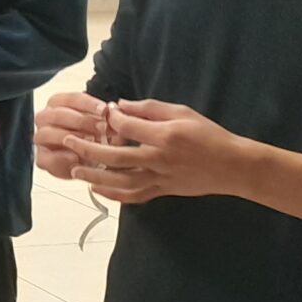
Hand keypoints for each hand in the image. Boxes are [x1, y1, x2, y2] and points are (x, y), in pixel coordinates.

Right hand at [33, 92, 110, 180]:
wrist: (91, 162)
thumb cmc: (96, 138)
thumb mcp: (105, 125)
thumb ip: (108, 117)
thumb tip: (114, 109)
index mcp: (59, 104)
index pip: (71, 98)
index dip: (89, 104)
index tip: (105, 111)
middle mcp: (46, 118)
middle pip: (58, 114)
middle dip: (82, 121)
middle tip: (102, 127)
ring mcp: (41, 138)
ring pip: (47, 133)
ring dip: (69, 137)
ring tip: (89, 142)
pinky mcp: (41, 158)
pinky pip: (44, 157)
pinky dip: (59, 158)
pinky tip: (75, 159)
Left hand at [63, 100, 256, 204]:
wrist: (232, 166)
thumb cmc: (208, 135)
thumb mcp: (182, 112)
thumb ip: (150, 108)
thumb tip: (120, 104)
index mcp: (165, 136)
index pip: (127, 127)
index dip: (111, 119)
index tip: (103, 113)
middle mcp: (160, 159)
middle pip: (116, 157)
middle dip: (88, 149)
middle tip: (68, 141)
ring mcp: (161, 178)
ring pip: (121, 181)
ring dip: (95, 176)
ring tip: (75, 169)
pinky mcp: (163, 191)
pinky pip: (134, 196)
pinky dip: (113, 194)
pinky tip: (97, 188)